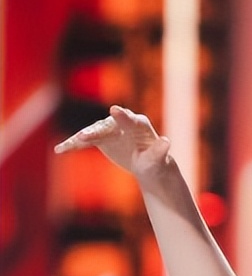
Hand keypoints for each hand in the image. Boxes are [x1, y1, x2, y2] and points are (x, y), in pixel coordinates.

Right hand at [54, 105, 169, 181]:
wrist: (146, 164)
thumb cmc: (155, 162)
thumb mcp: (158, 159)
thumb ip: (160, 150)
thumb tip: (166, 141)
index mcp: (139, 126)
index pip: (131, 119)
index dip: (123, 116)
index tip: (115, 110)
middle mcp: (122, 123)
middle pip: (107, 126)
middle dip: (96, 130)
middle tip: (85, 136)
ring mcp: (108, 130)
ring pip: (93, 132)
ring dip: (83, 137)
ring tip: (75, 142)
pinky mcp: (99, 138)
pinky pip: (85, 142)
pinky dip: (73, 145)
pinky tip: (60, 150)